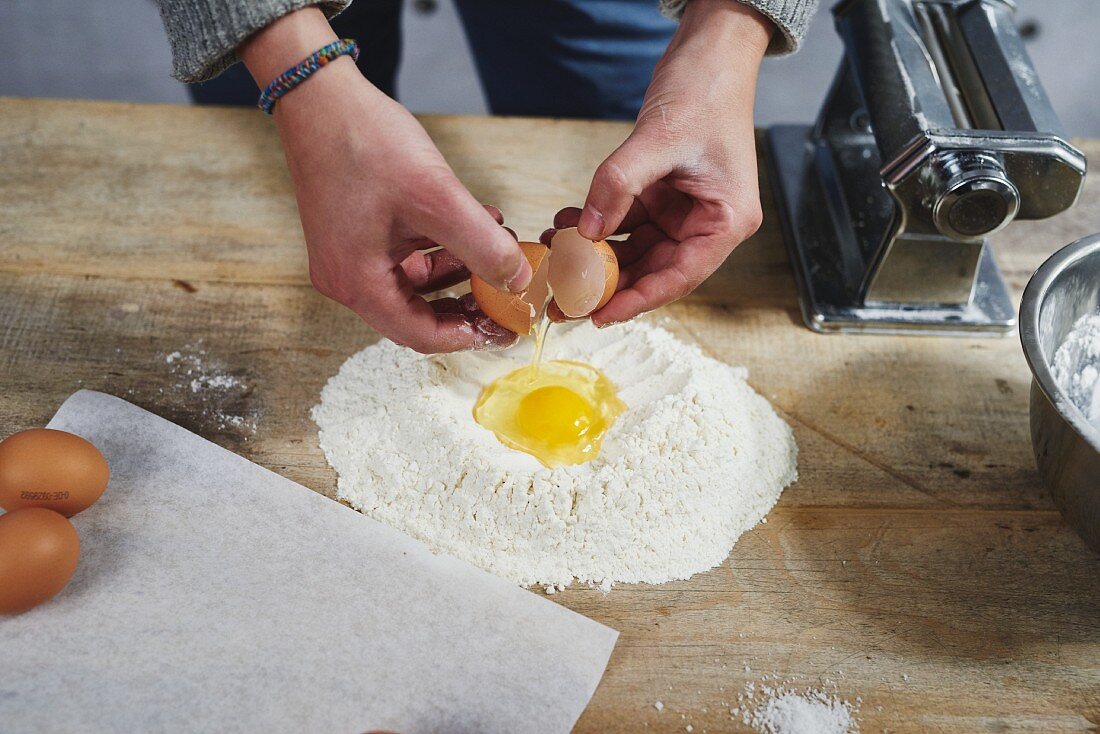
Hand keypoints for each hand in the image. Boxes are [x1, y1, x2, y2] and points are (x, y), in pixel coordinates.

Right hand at [241, 9, 528, 352]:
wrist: (321, 94)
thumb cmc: (365, 142)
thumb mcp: (437, 198)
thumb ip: (483, 246)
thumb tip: (519, 282)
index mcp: (356, 282)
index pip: (419, 334)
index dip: (468, 336)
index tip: (507, 328)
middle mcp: (346, 277)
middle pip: (417, 314)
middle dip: (468, 305)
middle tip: (510, 294)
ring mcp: (349, 255)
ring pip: (416, 284)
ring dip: (462, 270)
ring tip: (502, 247)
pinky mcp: (356, 232)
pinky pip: (406, 256)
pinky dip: (443, 247)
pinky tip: (477, 223)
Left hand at [544, 0, 772, 326]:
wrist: (709, 53)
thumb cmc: (705, 91)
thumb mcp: (658, 139)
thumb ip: (618, 186)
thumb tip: (583, 230)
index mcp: (726, 222)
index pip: (678, 277)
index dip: (636, 300)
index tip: (597, 316)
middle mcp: (707, 224)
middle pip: (653, 271)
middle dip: (606, 285)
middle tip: (562, 301)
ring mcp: (685, 212)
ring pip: (635, 251)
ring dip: (594, 256)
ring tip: (554, 258)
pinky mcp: (664, 197)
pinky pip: (626, 223)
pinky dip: (595, 226)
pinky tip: (564, 223)